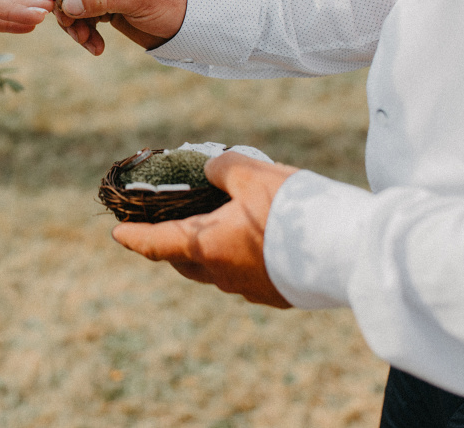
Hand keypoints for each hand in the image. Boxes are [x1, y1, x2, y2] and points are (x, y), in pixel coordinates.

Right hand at [37, 0, 185, 54]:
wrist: (191, 25)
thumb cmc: (173, 1)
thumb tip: (67, 3)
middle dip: (65, 0)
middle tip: (69, 24)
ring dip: (72, 21)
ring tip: (86, 40)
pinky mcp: (103, 2)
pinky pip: (79, 13)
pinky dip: (83, 30)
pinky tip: (96, 46)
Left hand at [112, 153, 298, 306]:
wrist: (347, 252)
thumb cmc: (293, 211)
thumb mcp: (253, 174)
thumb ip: (224, 168)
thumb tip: (213, 170)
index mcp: (207, 247)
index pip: (157, 244)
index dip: (134, 237)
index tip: (117, 233)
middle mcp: (223, 275)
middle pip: (186, 262)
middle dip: (172, 245)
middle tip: (168, 226)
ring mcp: (252, 289)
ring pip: (219, 270)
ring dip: (212, 251)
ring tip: (220, 227)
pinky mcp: (279, 294)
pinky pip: (249, 275)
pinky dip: (243, 258)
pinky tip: (260, 242)